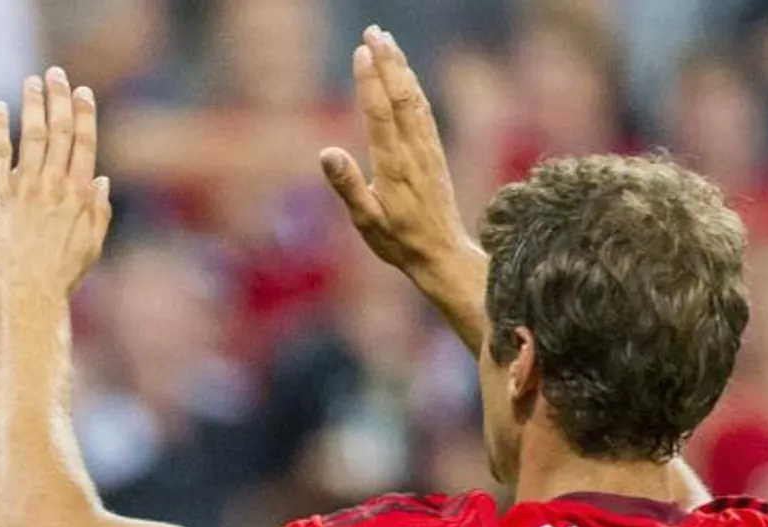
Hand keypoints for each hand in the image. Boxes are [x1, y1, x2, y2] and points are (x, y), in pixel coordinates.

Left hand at [0, 68, 111, 299]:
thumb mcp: (91, 247)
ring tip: (32, 81)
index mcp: (80, 196)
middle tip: (55, 74)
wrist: (27, 295)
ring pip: (32, 136)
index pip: (84, 144)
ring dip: (33, 105)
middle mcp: (54, 187)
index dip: (84, 115)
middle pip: (60, 132)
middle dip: (59, 99)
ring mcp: (25, 190)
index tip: (82, 92)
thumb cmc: (61, 277)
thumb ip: (98, 211)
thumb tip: (101, 179)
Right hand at [320, 28, 472, 278]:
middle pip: (400, 96)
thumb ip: (348, 185)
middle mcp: (413, 151)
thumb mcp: (366, 221)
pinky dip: (412, 86)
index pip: (379, 113)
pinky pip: (423, 111)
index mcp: (393, 166)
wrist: (441, 253)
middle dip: (387, 61)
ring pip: (413, 99)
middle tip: (373, 31)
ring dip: (400, 67)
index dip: (369, 81)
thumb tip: (326, 152)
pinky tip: (405, 75)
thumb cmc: (398, 241)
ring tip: (387, 40)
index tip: (361, 52)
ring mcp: (426, 149)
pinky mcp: (433, 152)